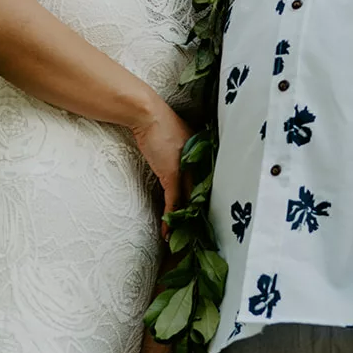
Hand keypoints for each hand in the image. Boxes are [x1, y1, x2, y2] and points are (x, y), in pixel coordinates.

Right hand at [131, 98, 192, 232]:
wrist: (147, 114)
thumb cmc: (159, 123)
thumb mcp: (174, 142)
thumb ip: (179, 156)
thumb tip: (175, 166)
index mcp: (201, 155)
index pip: (205, 184)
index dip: (202, 203)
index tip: (201, 220)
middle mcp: (198, 163)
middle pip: (200, 195)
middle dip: (198, 217)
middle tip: (196, 236)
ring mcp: (186, 170)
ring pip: (189, 202)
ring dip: (184, 222)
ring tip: (182, 239)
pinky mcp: (172, 175)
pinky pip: (173, 202)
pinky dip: (170, 217)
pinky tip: (167, 232)